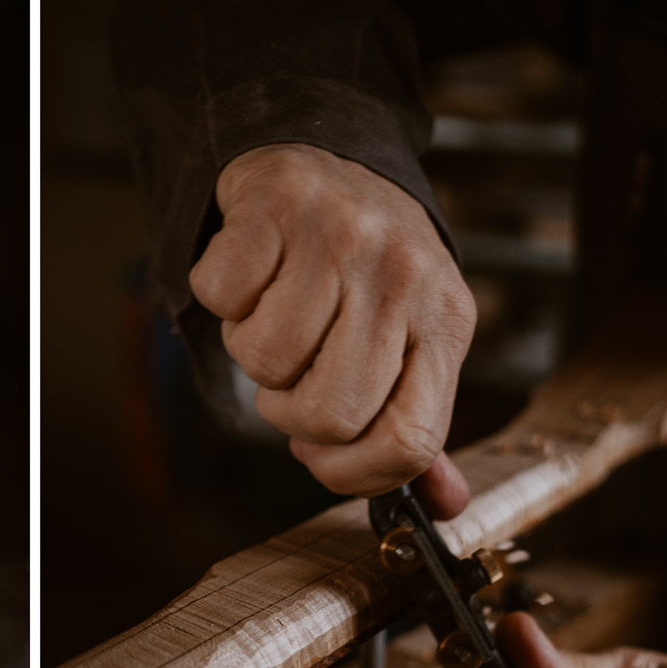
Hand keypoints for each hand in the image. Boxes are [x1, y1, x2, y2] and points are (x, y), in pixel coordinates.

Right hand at [190, 142, 475, 515]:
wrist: (329, 161)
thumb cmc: (366, 269)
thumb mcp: (412, 340)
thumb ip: (416, 422)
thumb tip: (443, 506)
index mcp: (445, 323)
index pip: (410, 442)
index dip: (350, 470)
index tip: (320, 452)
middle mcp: (403, 276)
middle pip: (328, 412)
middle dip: (288, 411)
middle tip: (292, 373)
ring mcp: (341, 237)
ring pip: (265, 358)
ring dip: (251, 350)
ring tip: (276, 311)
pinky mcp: (278, 204)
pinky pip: (223, 297)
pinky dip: (221, 299)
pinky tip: (253, 276)